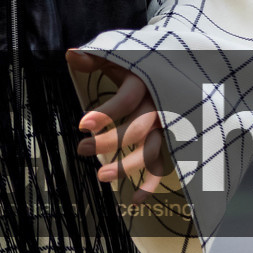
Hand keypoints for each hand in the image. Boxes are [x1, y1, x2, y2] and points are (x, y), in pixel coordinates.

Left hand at [66, 49, 166, 193]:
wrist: (181, 64)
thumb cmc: (142, 62)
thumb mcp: (121, 54)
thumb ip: (97, 56)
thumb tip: (71, 55)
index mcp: (147, 82)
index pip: (127, 100)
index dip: (106, 113)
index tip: (82, 125)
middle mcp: (160, 105)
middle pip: (138, 129)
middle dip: (109, 142)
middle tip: (81, 149)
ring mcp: (168, 124)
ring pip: (152, 149)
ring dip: (128, 167)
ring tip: (101, 176)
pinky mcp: (170, 138)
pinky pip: (165, 162)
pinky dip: (153, 183)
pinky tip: (135, 199)